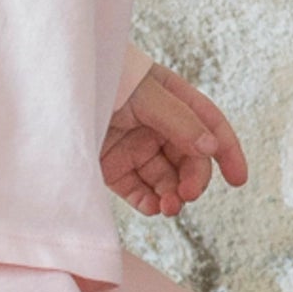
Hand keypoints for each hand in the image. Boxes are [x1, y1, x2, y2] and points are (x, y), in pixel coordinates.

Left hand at [102, 64, 250, 218]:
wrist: (53, 94)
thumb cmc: (105, 82)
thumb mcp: (147, 96)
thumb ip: (180, 122)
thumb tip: (211, 148)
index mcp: (174, 101)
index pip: (210, 126)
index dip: (227, 151)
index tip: (238, 179)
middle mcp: (160, 126)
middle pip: (190, 159)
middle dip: (194, 179)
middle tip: (187, 195)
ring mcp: (138, 149)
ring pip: (167, 179)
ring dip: (173, 195)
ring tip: (169, 208)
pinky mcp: (115, 170)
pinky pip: (140, 191)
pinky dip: (149, 203)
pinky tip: (154, 208)